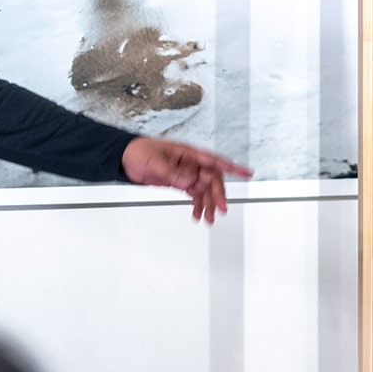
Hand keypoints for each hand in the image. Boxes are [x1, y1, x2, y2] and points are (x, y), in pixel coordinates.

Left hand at [120, 137, 252, 223]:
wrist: (124, 159)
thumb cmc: (139, 152)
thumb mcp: (155, 162)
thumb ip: (173, 172)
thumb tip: (189, 180)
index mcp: (187, 153)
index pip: (214, 161)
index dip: (232, 167)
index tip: (248, 173)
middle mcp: (190, 163)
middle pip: (211, 180)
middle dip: (217, 195)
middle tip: (220, 209)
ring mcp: (185, 173)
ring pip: (203, 190)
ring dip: (207, 204)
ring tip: (208, 219)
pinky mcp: (179, 182)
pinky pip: (193, 194)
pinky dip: (196, 205)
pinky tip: (197, 215)